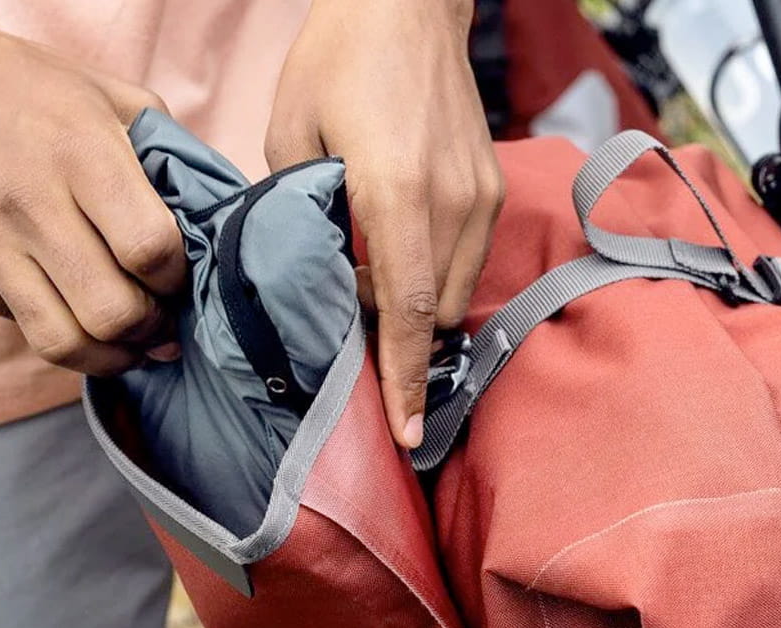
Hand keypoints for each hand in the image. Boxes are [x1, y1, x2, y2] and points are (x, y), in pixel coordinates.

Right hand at [0, 0, 186, 374]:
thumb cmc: (30, 86)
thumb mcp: (113, 98)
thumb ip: (169, 156)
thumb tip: (218, 217)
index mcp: (82, 155)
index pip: (150, 251)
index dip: (178, 280)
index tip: (181, 279)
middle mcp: (28, 203)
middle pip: (112, 313)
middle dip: (152, 333)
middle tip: (164, 328)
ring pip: (61, 341)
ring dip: (109, 357)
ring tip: (130, 347)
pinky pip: (15, 322)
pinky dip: (52, 327)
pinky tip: (70, 306)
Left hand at [265, 0, 503, 447]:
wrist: (407, 6)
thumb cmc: (338, 59)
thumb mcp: (290, 132)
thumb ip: (298, 211)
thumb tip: (299, 274)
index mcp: (395, 192)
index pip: (405, 308)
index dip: (404, 377)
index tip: (404, 431)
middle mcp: (451, 202)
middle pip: (432, 314)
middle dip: (399, 346)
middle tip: (354, 350)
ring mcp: (479, 196)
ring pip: (454, 293)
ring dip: (416, 310)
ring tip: (371, 298)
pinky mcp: (490, 187)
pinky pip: (467, 260)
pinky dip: (434, 277)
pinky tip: (398, 259)